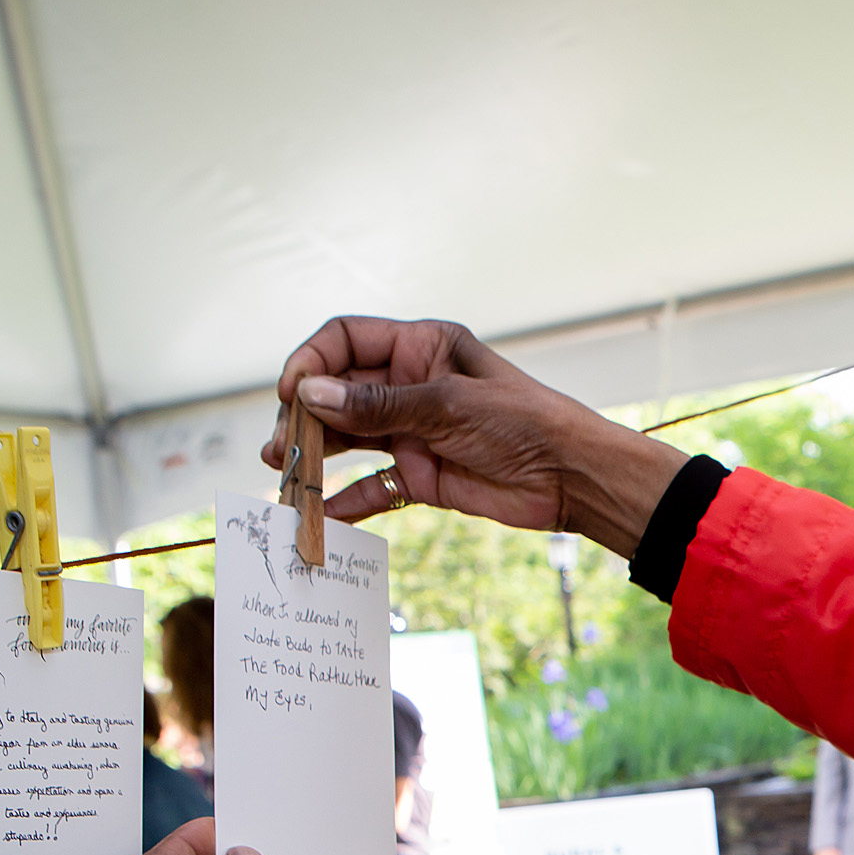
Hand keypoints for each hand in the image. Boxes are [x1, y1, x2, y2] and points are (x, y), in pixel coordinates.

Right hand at [262, 316, 687, 558]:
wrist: (572, 476)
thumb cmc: (525, 422)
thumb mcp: (448, 405)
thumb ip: (378, 404)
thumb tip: (311, 395)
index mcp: (421, 347)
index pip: (345, 340)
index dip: (311, 361)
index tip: (290, 392)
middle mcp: (410, 384)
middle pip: (336, 392)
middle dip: (303, 415)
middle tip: (281, 447)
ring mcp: (413, 430)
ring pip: (347, 438)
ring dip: (314, 455)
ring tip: (286, 473)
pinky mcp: (421, 474)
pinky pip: (372, 485)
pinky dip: (347, 499)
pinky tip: (323, 514)